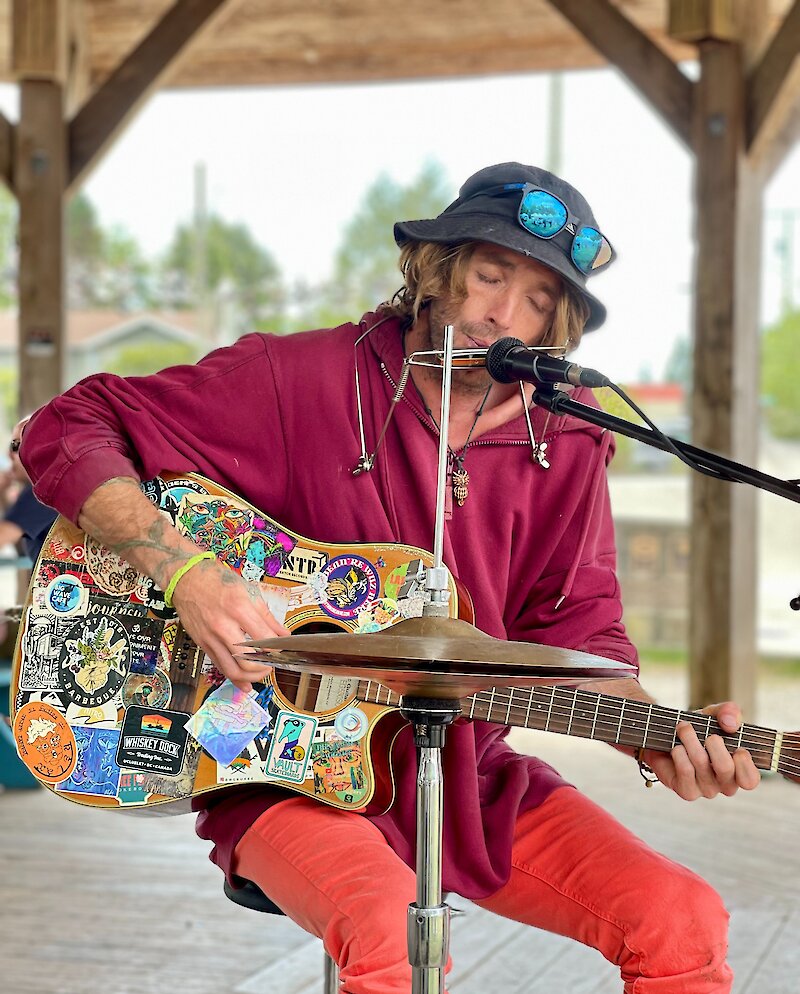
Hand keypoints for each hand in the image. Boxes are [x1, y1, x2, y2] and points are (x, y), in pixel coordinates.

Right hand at [170, 556, 289, 690]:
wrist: (186, 578)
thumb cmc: (218, 581)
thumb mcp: (249, 592)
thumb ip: (267, 617)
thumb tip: (284, 634)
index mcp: (239, 609)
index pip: (263, 640)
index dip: (276, 650)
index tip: (281, 650)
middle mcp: (223, 626)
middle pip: (247, 661)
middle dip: (264, 668)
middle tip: (271, 664)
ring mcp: (211, 637)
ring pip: (232, 670)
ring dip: (251, 677)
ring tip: (260, 672)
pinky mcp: (202, 644)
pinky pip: (220, 667)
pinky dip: (234, 679)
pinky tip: (245, 683)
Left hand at [643, 701, 760, 799]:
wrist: (668, 737)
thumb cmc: (699, 730)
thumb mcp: (715, 715)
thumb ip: (729, 713)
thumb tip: (730, 723)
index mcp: (739, 770)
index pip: (750, 780)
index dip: (745, 765)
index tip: (738, 748)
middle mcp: (725, 784)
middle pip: (725, 769)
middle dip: (714, 744)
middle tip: (707, 733)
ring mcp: (706, 789)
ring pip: (702, 765)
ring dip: (690, 741)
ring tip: (684, 728)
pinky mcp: (687, 791)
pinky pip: (685, 772)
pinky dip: (680, 754)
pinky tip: (676, 747)